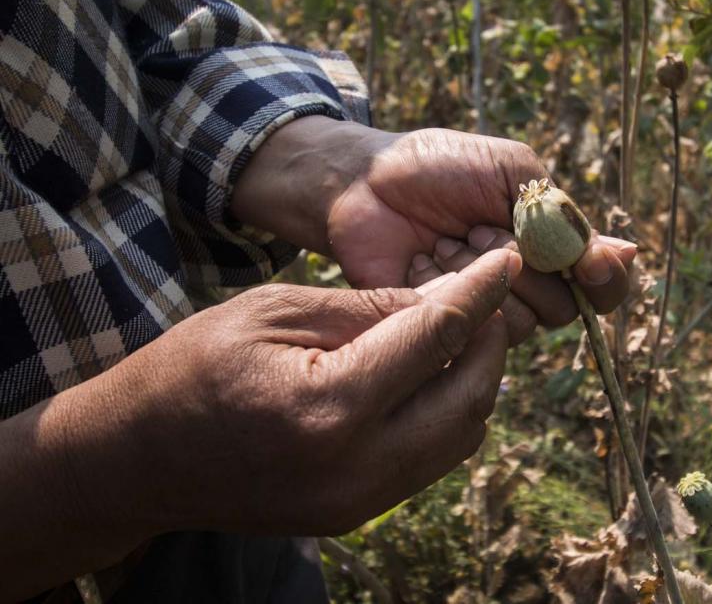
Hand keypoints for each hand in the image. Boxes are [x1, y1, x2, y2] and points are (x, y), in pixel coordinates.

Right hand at [135, 250, 518, 533]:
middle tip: (486, 298)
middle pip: (470, 398)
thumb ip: (368, 308)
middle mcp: (356, 466)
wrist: (138, 458)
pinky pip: (430, 460)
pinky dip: (445, 413)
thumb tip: (446, 297)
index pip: (437, 339)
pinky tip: (426, 376)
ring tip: (457, 334)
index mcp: (328, 405)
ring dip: (474, 381)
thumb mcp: (274, 311)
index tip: (507, 261)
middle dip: (491, 342)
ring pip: (461, 436)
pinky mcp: (357, 515)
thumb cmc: (191, 367)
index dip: (480, 294)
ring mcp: (360, 501)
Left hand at [232, 118, 636, 340]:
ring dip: (484, 274)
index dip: (605, 281)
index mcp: (547, 247)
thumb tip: (626, 252)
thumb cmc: (439, 166)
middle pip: (561, 308)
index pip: (599, 285)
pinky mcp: (440, 329)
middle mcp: (522, 286)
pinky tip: (422, 260)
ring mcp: (481, 310)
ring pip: (518, 324)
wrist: (364, 179)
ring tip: (447, 240)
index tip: (591, 264)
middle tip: (482, 227)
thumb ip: (562, 214)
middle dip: (529, 266)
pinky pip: (468, 332)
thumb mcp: (511, 171)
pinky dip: (448, 287)